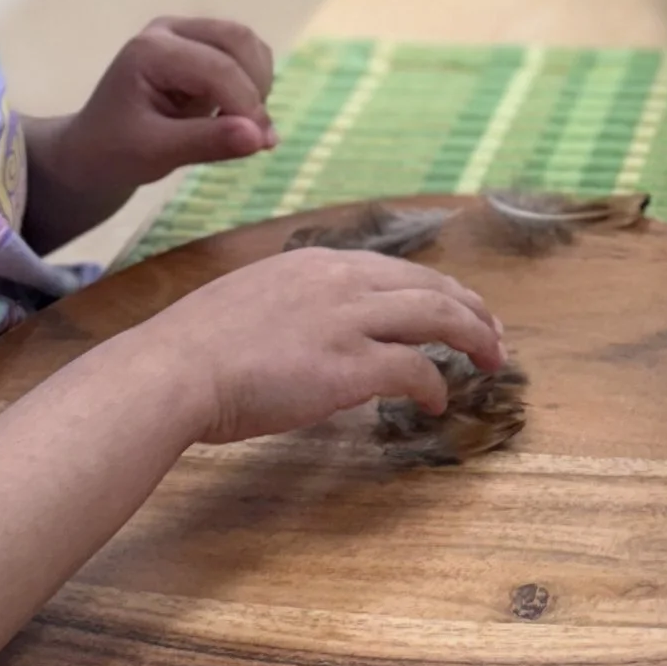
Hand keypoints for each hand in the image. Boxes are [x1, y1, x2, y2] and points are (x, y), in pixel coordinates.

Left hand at [26, 16, 277, 240]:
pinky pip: (243, 54)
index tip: (261, 143)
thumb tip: (262, 137)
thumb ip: (207, 142)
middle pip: (238, 40)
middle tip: (256, 135)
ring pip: (246, 43)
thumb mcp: (155, 154)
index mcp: (150, 50)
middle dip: (255, 88)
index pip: (218, 68)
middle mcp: (169, 31)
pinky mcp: (199, 46)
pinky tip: (235, 114)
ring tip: (241, 126)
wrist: (92, 152)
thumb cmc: (114, 153)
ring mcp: (184, 34)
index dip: (247, 104)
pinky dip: (253, 82)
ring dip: (258, 84)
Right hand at [141, 249, 507, 446]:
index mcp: (315, 263)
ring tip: (491, 361)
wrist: (174, 370)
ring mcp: (349, 320)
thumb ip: (292, 310)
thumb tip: (311, 335)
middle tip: (493, 335)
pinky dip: (435, 384)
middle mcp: (340, 280)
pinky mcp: (351, 365)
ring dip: (473, 339)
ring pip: (438, 317)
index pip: (394, 269)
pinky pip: (415, 369)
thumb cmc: (195, 348)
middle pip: (430, 286)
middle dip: (470, 309)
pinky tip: (438, 402)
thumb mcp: (250, 304)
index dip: (434, 290)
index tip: (453, 307)